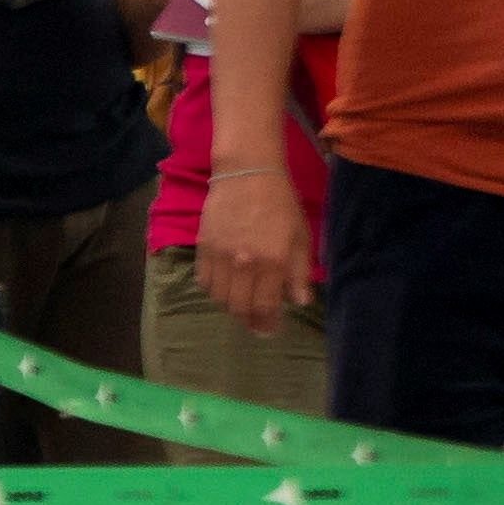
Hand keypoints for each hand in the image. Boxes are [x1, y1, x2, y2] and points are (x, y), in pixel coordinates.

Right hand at [200, 168, 311, 329]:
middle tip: (255, 324)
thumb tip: (299, 301)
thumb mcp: (300, 236)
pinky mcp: (203, 248)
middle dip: (248, 320)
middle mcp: (243, 263)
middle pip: (239, 307)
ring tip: (240, 305)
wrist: (247, 173)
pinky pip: (204, 280)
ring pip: (219, 298)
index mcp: (271, 261)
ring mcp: (220, 256)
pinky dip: (213, 290)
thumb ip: (298, 272)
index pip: (265, 306)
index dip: (267, 323)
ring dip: (230, 307)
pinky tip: (224, 286)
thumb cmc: (280, 203)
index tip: (270, 330)